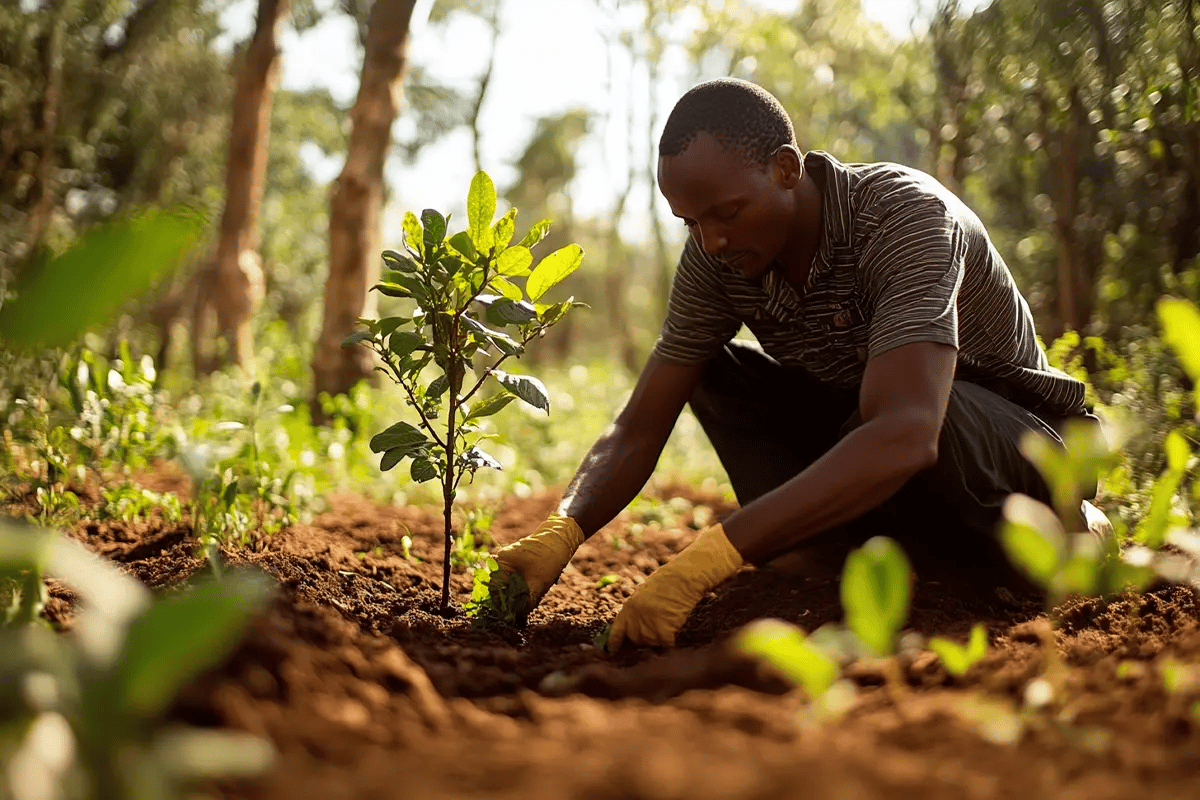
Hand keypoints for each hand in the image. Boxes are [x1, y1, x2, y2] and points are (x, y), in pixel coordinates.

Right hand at [491, 514, 584, 610]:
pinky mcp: (517, 562)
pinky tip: (528, 597)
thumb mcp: (539, 582)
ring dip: (516, 596)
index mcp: (502, 562)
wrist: (561, 537)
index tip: (508, 616)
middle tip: (518, 614)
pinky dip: (521, 589)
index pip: (494, 588)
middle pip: (500, 587)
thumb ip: (527, 601)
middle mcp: (502, 561)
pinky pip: (515, 579)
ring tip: (524, 607)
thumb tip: (517, 617)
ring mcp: (509, 561)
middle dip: (509, 601)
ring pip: (508, 584)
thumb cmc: (549, 556)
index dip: (501, 604)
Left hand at [608, 523, 742, 649]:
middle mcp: (635, 619)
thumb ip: (636, 613)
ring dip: (659, 638)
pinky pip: (666, 644)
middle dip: (644, 638)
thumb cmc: (667, 583)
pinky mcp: (663, 632)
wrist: (683, 578)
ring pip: (652, 644)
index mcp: (628, 608)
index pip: (617, 632)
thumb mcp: (644, 595)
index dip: (615, 643)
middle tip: (657, 625)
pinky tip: (675, 627)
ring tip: (668, 619)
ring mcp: (648, 626)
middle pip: (636, 640)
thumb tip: (635, 633)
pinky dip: (671, 640)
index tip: (614, 650)